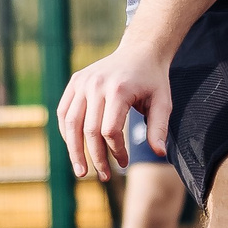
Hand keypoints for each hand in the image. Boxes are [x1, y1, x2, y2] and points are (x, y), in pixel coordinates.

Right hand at [57, 42, 171, 178]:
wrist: (140, 50)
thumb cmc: (153, 80)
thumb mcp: (163, 102)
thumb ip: (159, 128)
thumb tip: (159, 153)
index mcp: (118, 89)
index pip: (109, 130)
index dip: (116, 151)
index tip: (124, 162)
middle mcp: (96, 84)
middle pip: (88, 130)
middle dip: (95, 157)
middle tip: (103, 177)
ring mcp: (82, 81)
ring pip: (71, 123)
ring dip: (74, 150)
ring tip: (81, 171)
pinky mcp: (75, 81)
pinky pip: (65, 112)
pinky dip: (67, 132)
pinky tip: (74, 148)